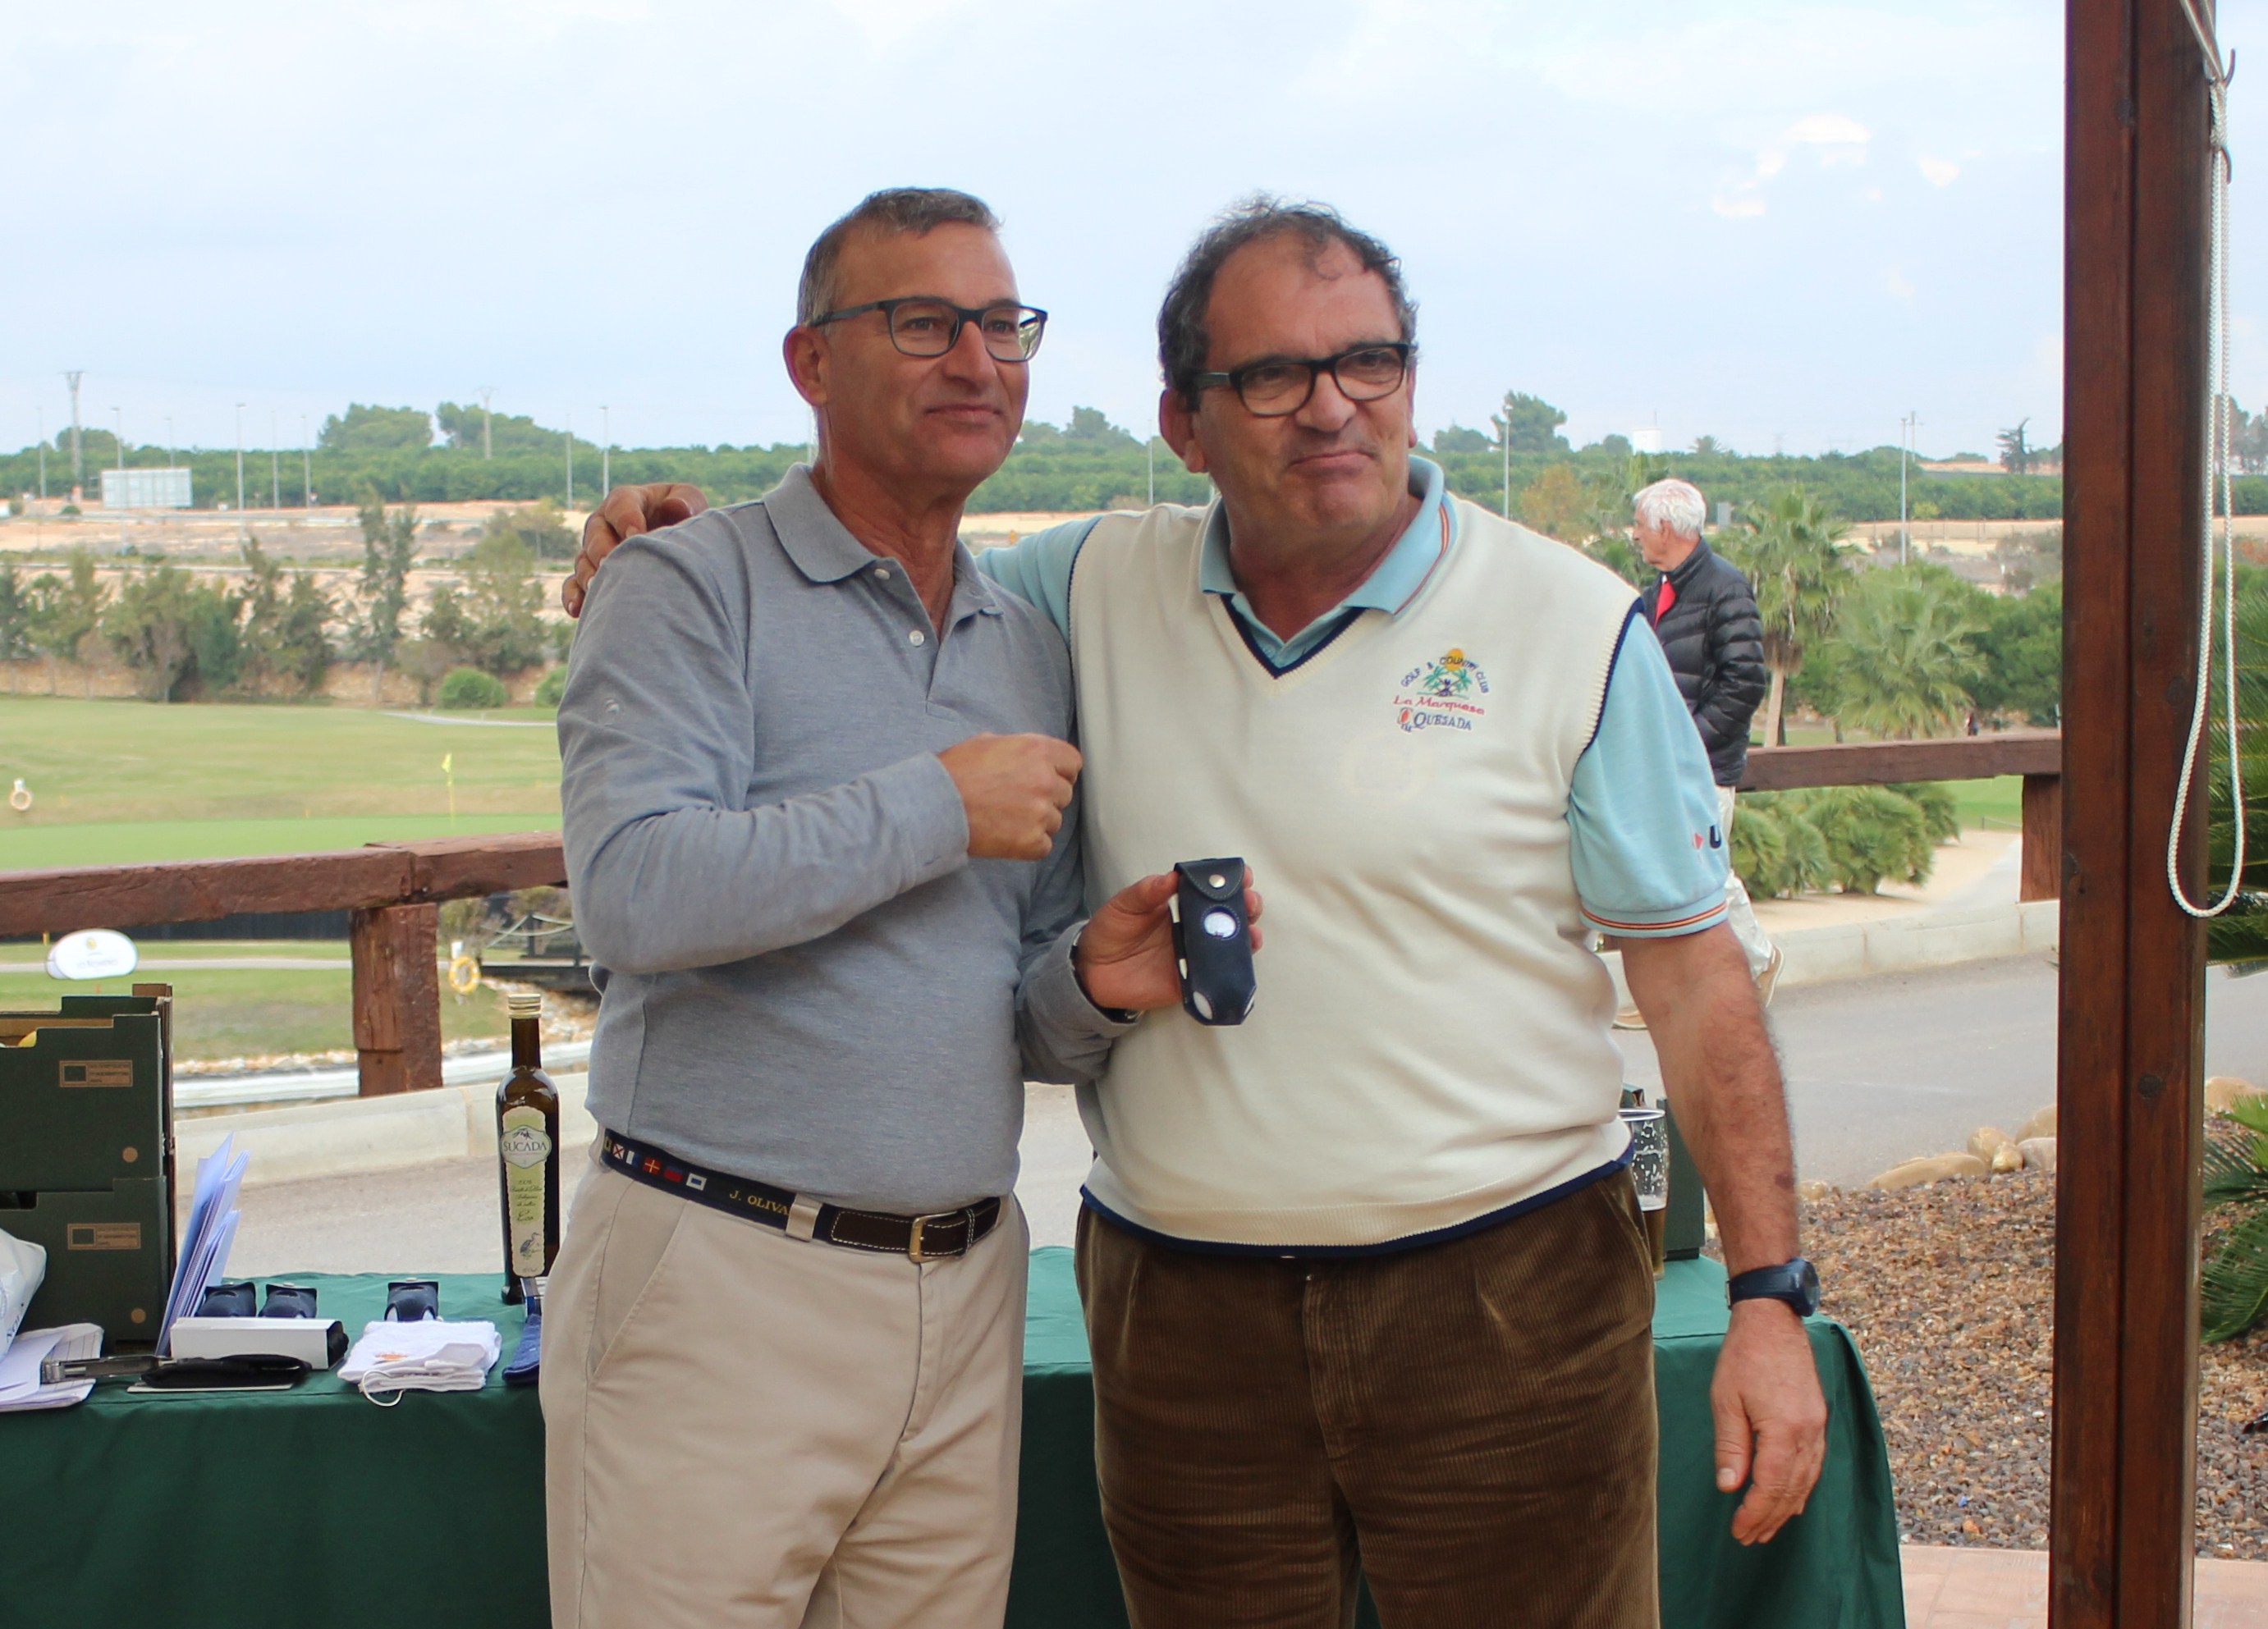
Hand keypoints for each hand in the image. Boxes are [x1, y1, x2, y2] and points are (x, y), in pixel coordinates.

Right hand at [563, 482, 711, 614]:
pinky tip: (578, 610)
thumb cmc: (686, 519)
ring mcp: (595, 551)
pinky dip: (574, 596)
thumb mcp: (692, 504)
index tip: (636, 535)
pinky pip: (575, 585)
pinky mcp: (592, 576)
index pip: (621, 505)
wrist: (682, 547)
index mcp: (627, 501)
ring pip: (584, 561)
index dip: (626, 519)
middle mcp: (605, 525)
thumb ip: (686, 502)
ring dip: (589, 575)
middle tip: (612, 563)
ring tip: (597, 587)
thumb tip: (675, 508)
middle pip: (596, 534)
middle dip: (602, 549)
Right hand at [938, 733, 1081, 860]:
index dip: (1060, 771)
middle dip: (1046, 797)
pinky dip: (1028, 844)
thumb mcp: (987, 742)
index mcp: (1038, 750)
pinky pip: (1043, 845)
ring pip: (1055, 821)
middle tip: (1018, 800)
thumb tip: (1028, 754)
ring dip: (1037, 822)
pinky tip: (1006, 835)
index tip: (1049, 778)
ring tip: (1006, 818)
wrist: (935, 806)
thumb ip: (1018, 747)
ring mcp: (1041, 812)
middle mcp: (1046, 780)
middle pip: (1065, 793)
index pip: (1073, 763)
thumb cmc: (955, 772)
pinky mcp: (1032, 841)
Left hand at [1075, 867, 1263, 1013]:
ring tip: (1252, 930)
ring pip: (1230, 944)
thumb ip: (1146, 892)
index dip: (1231, 881)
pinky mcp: (1190, 980)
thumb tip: (1172, 876)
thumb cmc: (1110, 931)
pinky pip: (1216, 975)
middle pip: (1230, 914)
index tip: (1243, 876)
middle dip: (1247, 906)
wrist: (1092, 971)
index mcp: (1180, 904)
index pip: (1212, 889)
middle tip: (1250, 902)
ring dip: (1247, 935)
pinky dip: (1232, 969)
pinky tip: (1241, 959)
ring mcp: (1194, 954)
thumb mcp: (1124, 905)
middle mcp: (1193, 928)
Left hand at [1711, 1299, 1829, 1544]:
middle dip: (1771, 1517)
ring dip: (1788, 1508)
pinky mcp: (1819, 1419)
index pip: (1772, 1485)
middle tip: (1749, 1538)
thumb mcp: (1725, 1400)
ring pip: (1808, 1480)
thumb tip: (1730, 1488)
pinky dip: (1803, 1487)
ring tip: (1768, 1528)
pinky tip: (1793, 1500)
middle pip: (1793, 1489)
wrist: (1773, 1321)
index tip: (1739, 1530)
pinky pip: (1814, 1464)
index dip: (1756, 1512)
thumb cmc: (1744, 1356)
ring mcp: (1818, 1426)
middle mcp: (1809, 1432)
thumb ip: (1730, 1446)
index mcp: (1784, 1428)